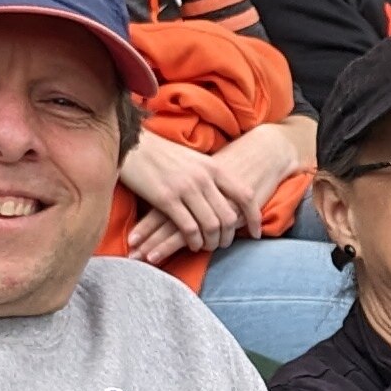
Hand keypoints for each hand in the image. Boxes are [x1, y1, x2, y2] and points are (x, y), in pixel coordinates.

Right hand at [119, 133, 251, 255]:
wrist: (134, 144)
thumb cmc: (165, 154)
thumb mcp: (196, 160)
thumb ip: (212, 176)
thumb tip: (227, 196)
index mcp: (214, 167)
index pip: (245, 196)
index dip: (255, 217)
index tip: (256, 232)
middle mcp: (204, 178)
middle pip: (229, 216)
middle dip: (229, 235)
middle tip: (223, 244)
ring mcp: (185, 188)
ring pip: (211, 225)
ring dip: (211, 241)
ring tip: (206, 246)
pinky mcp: (166, 199)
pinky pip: (188, 228)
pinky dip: (193, 240)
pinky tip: (191, 244)